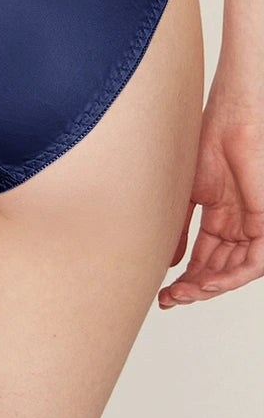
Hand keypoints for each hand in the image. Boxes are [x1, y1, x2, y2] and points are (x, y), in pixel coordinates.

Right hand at [159, 84, 263, 307]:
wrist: (228, 118)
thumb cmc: (206, 142)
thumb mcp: (185, 196)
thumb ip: (179, 230)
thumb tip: (169, 262)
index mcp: (220, 218)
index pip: (204, 259)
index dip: (183, 280)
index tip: (162, 294)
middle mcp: (239, 224)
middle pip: (218, 269)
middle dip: (193, 288)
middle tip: (170, 298)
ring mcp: (253, 224)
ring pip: (236, 270)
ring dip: (210, 287)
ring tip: (183, 293)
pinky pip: (255, 261)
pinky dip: (232, 276)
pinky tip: (208, 283)